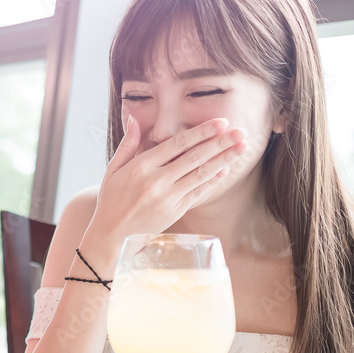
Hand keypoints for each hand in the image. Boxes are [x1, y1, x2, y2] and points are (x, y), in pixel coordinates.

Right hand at [88, 116, 247, 244]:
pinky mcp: (175, 211)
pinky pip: (198, 192)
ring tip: (242, 147)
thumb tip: (134, 118)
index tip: (220, 122)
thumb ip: (127, 144)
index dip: (201, 132)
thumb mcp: (113, 170)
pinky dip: (213, 180)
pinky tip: (225, 169)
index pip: (177, 144)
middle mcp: (156, 181)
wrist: (112, 235)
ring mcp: (168, 198)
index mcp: (141, 167)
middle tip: (240, 131)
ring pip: (201, 174)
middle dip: (220, 142)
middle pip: (194, 157)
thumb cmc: (111, 200)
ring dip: (224, 159)